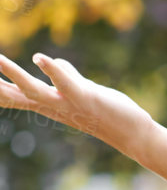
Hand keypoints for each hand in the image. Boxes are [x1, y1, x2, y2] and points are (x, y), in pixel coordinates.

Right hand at [0, 50, 154, 162]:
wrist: (131, 132)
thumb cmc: (103, 109)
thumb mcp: (78, 88)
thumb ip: (63, 75)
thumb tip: (51, 63)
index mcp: (46, 103)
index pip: (11, 96)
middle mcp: (51, 106)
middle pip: (13, 94)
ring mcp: (67, 104)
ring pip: (34, 90)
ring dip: (15, 74)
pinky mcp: (86, 98)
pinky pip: (66, 83)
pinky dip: (54, 70)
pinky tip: (41, 58)